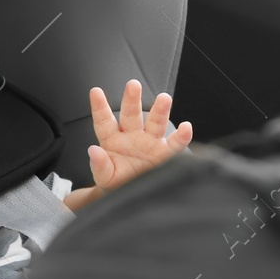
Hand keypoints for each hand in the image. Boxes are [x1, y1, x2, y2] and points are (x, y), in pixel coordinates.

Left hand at [84, 79, 191, 195]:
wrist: (129, 193)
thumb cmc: (115, 180)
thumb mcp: (104, 176)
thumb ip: (99, 165)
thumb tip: (93, 151)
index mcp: (112, 139)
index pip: (104, 121)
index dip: (100, 107)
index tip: (95, 92)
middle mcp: (132, 136)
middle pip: (131, 115)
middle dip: (132, 100)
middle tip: (133, 85)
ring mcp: (149, 142)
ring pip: (155, 123)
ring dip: (160, 111)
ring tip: (164, 99)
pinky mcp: (163, 154)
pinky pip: (174, 145)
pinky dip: (181, 137)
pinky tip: (186, 127)